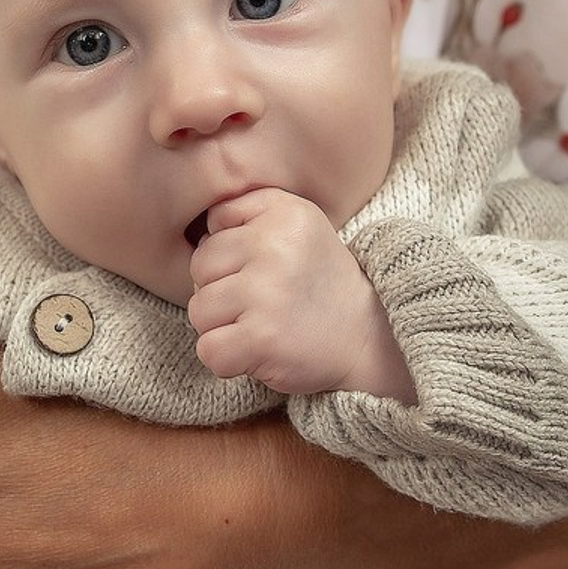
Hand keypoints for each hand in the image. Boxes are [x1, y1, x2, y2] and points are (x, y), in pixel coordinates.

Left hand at [188, 188, 410, 396]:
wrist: (369, 336)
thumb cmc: (317, 280)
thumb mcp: (296, 222)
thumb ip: (247, 208)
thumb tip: (200, 228)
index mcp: (282, 213)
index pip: (213, 224)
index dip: (231, 252)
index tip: (265, 266)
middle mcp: (273, 247)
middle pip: (199, 268)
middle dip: (221, 290)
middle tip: (263, 302)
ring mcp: (266, 293)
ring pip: (199, 311)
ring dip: (222, 327)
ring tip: (261, 324)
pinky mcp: (261, 338)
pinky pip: (208, 350)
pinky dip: (226, 359)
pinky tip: (255, 351)